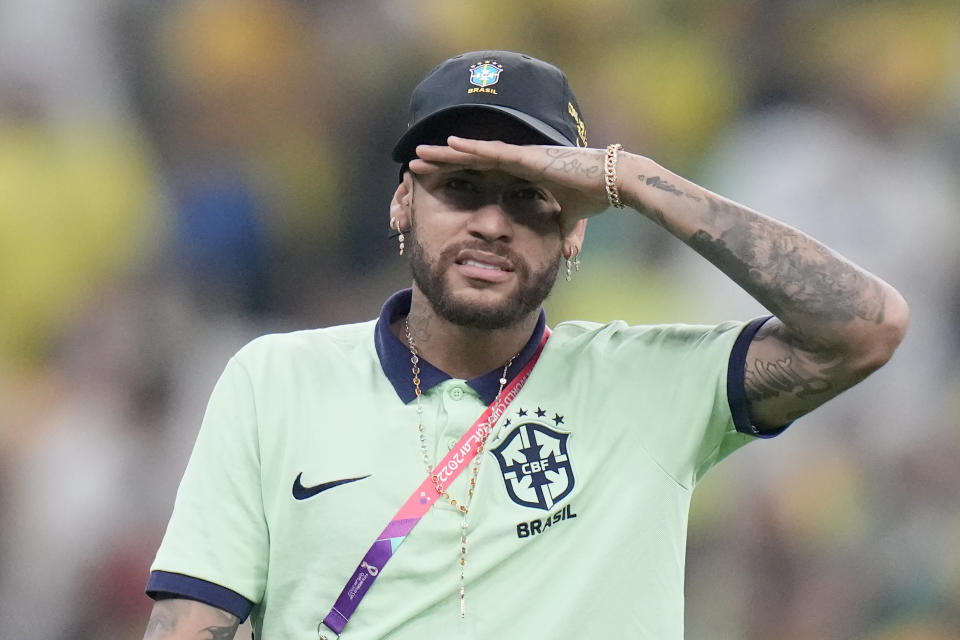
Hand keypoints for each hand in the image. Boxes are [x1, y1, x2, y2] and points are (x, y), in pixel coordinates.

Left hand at [410, 137, 610, 233]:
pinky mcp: (526, 156)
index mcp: (522, 174)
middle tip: (414, 164)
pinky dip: (470, 149)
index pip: (481, 174)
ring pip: (474, 153)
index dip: (457, 174)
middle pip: (469, 161)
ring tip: (419, 153)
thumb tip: (567, 254)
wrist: (613, 181)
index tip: (434, 179)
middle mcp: (516, 162)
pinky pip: (492, 152)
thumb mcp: (571, 221)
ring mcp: (520, 157)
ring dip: (445, 153)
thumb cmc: (595, 195)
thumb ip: (566, 233)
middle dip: (441, 162)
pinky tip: (448, 145)